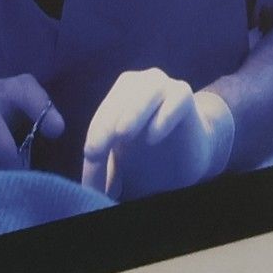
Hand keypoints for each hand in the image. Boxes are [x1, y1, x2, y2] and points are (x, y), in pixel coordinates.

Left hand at [80, 69, 235, 199]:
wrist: (188, 155)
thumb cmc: (149, 157)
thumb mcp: (120, 165)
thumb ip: (102, 170)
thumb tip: (83, 189)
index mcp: (117, 96)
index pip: (102, 118)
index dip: (95, 137)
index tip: (91, 159)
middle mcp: (138, 83)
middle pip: (118, 102)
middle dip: (106, 127)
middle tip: (98, 150)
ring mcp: (162, 84)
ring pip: (146, 92)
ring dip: (132, 112)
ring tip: (121, 134)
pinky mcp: (184, 93)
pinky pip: (175, 98)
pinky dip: (164, 116)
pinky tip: (152, 136)